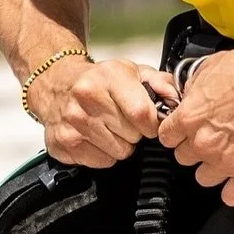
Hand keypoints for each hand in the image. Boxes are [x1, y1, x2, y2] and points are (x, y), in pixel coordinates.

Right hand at [30, 55, 176, 166]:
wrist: (57, 84)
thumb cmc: (99, 80)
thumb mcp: (130, 71)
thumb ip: (159, 83)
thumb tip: (176, 100)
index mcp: (108, 78)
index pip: (142, 114)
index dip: (152, 124)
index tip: (149, 122)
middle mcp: (86, 98)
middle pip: (132, 136)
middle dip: (134, 133)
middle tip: (123, 120)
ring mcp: (73, 123)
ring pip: (118, 152)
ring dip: (119, 144)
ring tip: (109, 128)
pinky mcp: (63, 143)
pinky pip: (101, 162)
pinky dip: (103, 154)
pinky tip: (96, 137)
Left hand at [158, 41, 233, 204]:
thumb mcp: (207, 69)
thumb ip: (189, 92)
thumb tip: (183, 101)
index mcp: (189, 118)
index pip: (166, 137)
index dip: (177, 131)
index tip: (186, 129)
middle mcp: (204, 143)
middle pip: (184, 158)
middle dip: (195, 146)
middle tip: (213, 134)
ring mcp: (227, 161)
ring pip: (204, 177)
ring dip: (213, 166)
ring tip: (229, 151)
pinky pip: (232, 196)